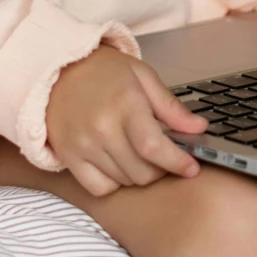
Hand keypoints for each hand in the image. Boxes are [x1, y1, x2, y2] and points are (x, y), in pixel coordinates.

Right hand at [45, 46, 206, 196]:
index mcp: (125, 104)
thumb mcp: (142, 76)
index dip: (177, 162)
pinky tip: (118, 165)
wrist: (57, 68)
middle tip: (164, 157)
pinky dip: (114, 183)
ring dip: (139, 175)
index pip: (154, 147)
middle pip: (142, 171)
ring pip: (124, 181)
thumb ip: (171, 106)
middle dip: (161, 169)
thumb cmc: (103, 71)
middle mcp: (102, 128)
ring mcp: (83, 145)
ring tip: (139, 155)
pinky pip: (98, 187)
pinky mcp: (68, 156)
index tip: (191, 167)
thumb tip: (199, 128)